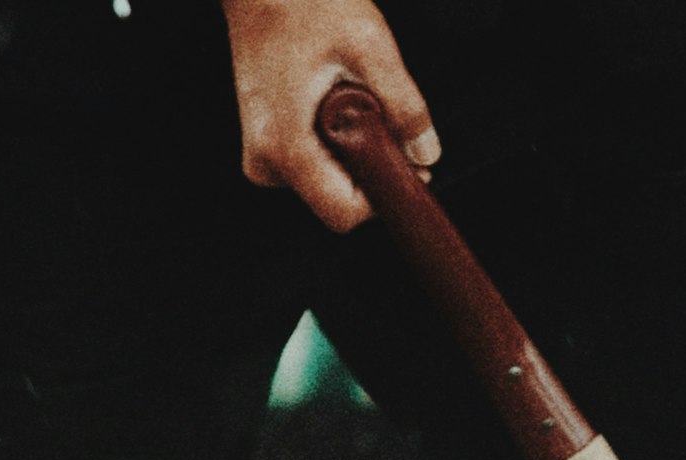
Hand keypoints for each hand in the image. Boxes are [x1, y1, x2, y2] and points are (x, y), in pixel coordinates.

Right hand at [220, 0, 436, 231]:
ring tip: (353, 98)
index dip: (383, 198)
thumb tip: (426, 152)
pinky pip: (309, 161)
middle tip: (385, 122)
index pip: (342, 212)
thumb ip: (404, 105)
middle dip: (370, 170)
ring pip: (324, 181)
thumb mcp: (369, 46)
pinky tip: (336, 101)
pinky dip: (334, 140)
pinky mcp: (263, 136)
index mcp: (284, 144)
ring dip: (352, 152)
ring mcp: (259, 148)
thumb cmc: (304, 1)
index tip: (406, 168)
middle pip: (335, 199)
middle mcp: (263, 156)